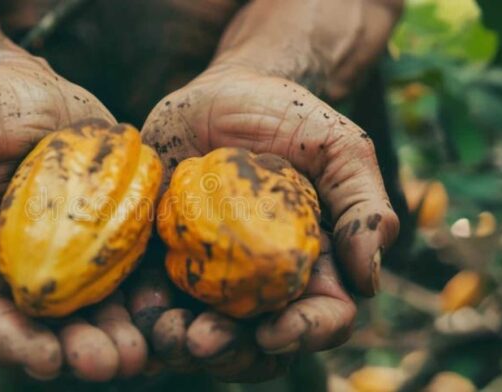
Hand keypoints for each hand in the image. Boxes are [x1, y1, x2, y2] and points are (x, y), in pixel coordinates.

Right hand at [0, 54, 146, 380]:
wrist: (37, 89)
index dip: (11, 341)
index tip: (44, 356)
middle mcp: (21, 270)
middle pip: (45, 328)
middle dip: (75, 351)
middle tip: (108, 361)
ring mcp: (70, 260)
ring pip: (92, 314)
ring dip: (116, 338)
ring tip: (140, 350)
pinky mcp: (111, 241)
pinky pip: (129, 278)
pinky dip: (146, 301)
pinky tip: (168, 311)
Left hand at [134, 65, 398, 379]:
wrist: (219, 94)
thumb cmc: (286, 116)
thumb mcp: (337, 148)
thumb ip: (363, 205)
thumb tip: (370, 280)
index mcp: (311, 263)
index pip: (322, 316)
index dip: (304, 334)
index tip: (273, 331)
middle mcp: (262, 280)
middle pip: (258, 341)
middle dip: (232, 352)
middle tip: (201, 340)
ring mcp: (211, 273)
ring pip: (204, 331)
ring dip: (184, 345)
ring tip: (164, 334)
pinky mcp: (165, 257)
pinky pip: (154, 299)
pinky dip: (144, 316)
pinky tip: (132, 314)